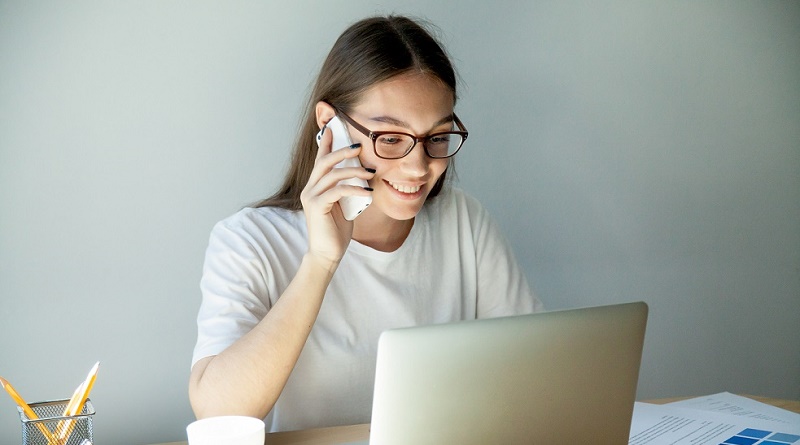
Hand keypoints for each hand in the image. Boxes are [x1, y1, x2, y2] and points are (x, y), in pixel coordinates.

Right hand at [300, 126, 374, 266]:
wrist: (327, 253)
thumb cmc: (336, 231)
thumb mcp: (344, 205)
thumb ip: (347, 189)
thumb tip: (363, 176)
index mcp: (315, 187)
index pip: (320, 160)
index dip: (326, 143)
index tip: (333, 127)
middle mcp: (309, 189)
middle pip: (324, 162)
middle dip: (341, 151)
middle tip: (358, 146)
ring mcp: (311, 197)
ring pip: (332, 174)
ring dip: (354, 171)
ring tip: (370, 173)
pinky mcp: (317, 206)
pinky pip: (337, 190)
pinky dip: (354, 189)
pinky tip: (368, 193)